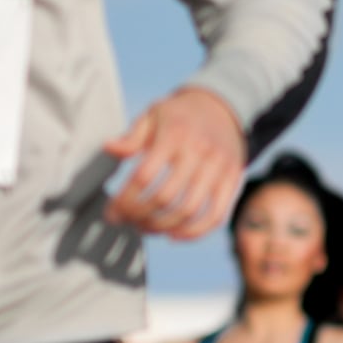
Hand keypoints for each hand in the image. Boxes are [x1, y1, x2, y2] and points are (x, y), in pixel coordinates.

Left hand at [103, 87, 245, 239]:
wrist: (223, 107)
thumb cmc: (180, 114)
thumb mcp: (153, 115)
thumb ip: (132, 136)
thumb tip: (110, 149)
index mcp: (175, 135)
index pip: (144, 176)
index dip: (125, 200)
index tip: (112, 212)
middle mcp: (200, 152)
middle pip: (166, 197)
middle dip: (140, 216)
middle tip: (126, 221)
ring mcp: (219, 168)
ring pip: (190, 210)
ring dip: (163, 227)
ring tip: (146, 228)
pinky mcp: (233, 180)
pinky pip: (216, 215)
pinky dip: (195, 232)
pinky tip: (174, 235)